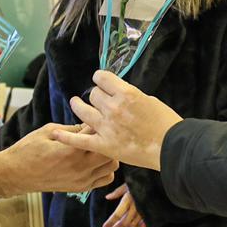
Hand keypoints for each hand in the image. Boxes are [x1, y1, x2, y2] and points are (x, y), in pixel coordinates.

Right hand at [0, 123, 119, 197]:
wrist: (15, 174)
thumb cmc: (28, 150)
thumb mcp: (49, 131)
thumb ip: (72, 129)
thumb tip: (89, 124)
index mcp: (72, 150)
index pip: (98, 134)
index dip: (97, 125)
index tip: (94, 120)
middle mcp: (80, 167)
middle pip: (111, 151)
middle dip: (107, 140)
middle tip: (98, 134)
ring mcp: (82, 180)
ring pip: (112, 167)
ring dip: (108, 155)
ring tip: (96, 148)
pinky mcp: (81, 188)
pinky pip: (105, 179)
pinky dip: (104, 169)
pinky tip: (93, 161)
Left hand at [54, 70, 181, 170]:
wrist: (171, 148)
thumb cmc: (166, 124)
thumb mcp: (150, 101)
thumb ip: (131, 98)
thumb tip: (120, 96)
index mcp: (126, 93)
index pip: (102, 78)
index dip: (101, 79)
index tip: (102, 82)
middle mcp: (113, 108)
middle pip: (93, 94)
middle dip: (96, 96)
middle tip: (99, 100)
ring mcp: (106, 127)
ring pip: (82, 110)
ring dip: (78, 106)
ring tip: (76, 104)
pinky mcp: (104, 145)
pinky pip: (79, 140)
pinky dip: (66, 137)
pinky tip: (55, 133)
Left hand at [102, 183, 147, 226]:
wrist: (155, 182)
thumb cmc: (139, 182)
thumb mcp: (127, 184)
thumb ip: (117, 192)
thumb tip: (107, 197)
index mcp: (128, 199)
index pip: (116, 215)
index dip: (110, 222)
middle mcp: (135, 207)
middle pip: (124, 222)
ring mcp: (143, 211)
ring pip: (132, 225)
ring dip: (125, 226)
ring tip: (121, 225)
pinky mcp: (149, 213)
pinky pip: (142, 224)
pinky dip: (137, 226)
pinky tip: (133, 225)